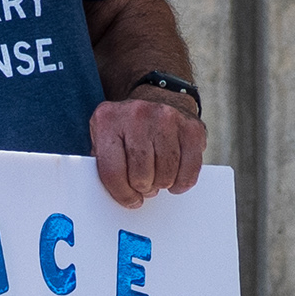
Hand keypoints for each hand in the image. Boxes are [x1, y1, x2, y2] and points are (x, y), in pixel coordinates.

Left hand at [92, 92, 206, 206]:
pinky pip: (189, 171)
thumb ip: (103, 163)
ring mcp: (167, 119)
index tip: (129, 199)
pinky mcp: (191, 128)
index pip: (111, 171)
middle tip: (143, 184)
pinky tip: (174, 178)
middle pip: (140, 176)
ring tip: (156, 177)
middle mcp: (137, 115)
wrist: (160, 96)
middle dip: (142, 188)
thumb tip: (112, 195)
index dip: (121, 194)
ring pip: (165, 175)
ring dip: (161, 184)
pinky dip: (181, 182)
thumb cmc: (129, 127)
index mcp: (108, 119)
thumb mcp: (105, 137)